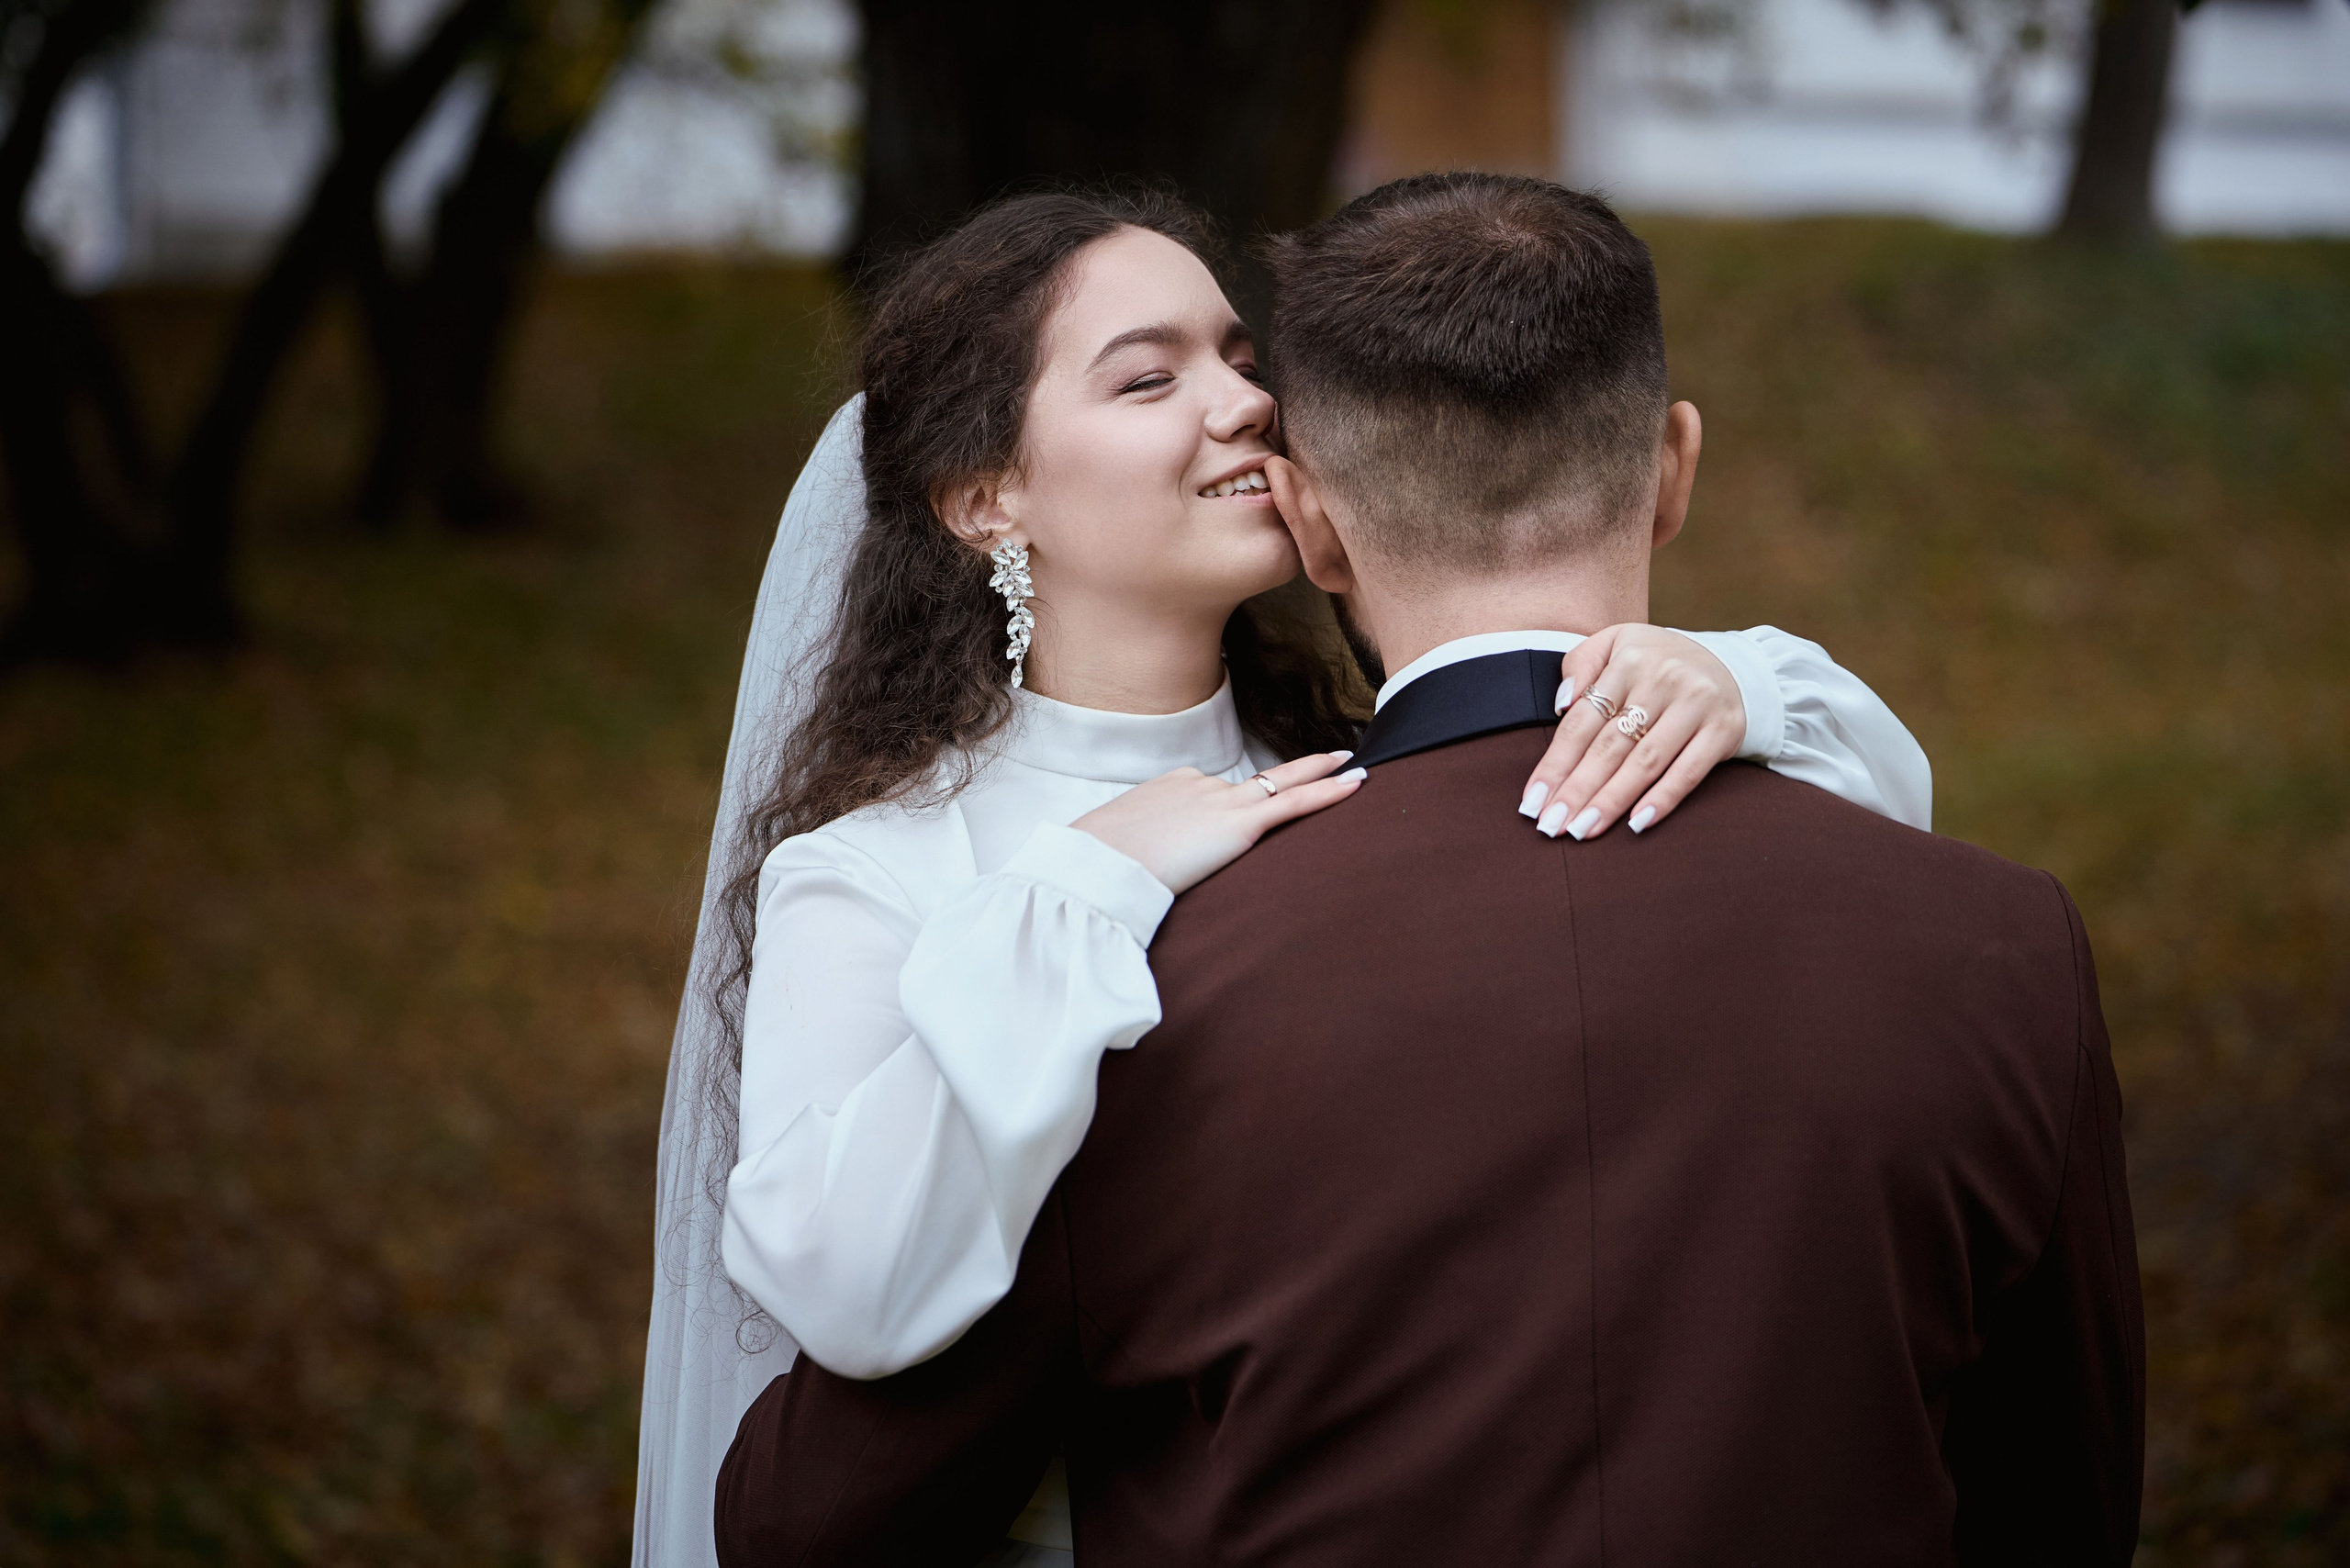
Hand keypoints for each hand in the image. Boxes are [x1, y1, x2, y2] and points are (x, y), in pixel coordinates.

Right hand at [1075, 751, 1364, 893]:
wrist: (1094, 865)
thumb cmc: (1096, 862)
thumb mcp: (1116, 845)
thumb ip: (1141, 849)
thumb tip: (1140, 868)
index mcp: (1170, 786)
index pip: (1213, 791)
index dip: (1237, 802)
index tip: (1252, 806)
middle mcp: (1200, 785)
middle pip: (1258, 777)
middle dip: (1298, 768)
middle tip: (1333, 756)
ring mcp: (1220, 801)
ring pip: (1283, 784)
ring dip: (1322, 776)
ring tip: (1354, 771)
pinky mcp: (1237, 825)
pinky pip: (1293, 803)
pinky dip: (1328, 792)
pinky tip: (1355, 784)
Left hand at [1517, 626, 1745, 839]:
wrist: (1734, 665)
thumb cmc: (1658, 663)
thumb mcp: (1616, 643)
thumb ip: (1581, 664)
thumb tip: (1561, 704)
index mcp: (1628, 660)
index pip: (1582, 722)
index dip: (1555, 765)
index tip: (1532, 802)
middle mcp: (1663, 680)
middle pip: (1609, 746)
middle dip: (1576, 790)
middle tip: (1551, 826)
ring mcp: (1696, 705)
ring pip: (1645, 762)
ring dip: (1611, 801)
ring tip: (1583, 830)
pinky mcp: (1724, 729)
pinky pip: (1689, 771)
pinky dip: (1663, 798)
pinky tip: (1637, 823)